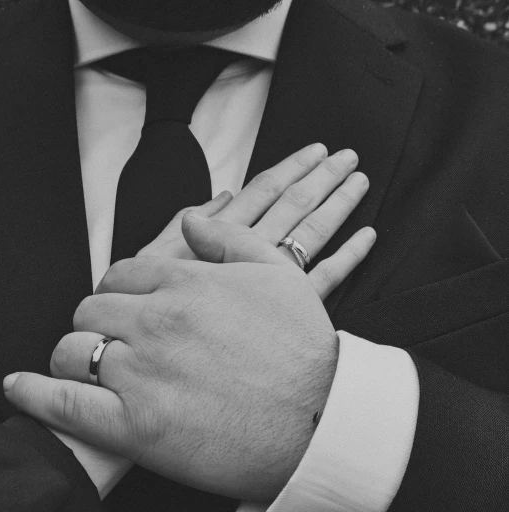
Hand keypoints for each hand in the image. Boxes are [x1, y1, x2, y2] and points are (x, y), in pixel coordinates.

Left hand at [4, 146, 374, 500]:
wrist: (322, 424)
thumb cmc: (307, 354)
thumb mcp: (281, 277)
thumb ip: (230, 240)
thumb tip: (190, 218)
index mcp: (188, 284)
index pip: (123, 275)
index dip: (119, 294)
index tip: (125, 312)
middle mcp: (158, 321)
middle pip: (92, 309)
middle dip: (97, 323)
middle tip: (110, 344)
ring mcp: (143, 373)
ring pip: (75, 350)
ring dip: (74, 357)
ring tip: (80, 371)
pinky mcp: (135, 426)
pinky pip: (64, 402)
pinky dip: (34, 394)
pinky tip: (20, 387)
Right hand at [111, 143, 371, 300]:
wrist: (165, 352)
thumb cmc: (156, 310)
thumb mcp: (154, 260)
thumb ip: (183, 224)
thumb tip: (222, 194)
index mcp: (223, 235)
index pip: (264, 191)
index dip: (292, 168)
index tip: (316, 150)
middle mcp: (253, 251)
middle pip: (296, 205)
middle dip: (322, 178)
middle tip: (348, 157)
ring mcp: (275, 280)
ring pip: (314, 233)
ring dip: (339, 205)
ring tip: (360, 182)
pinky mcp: (292, 309)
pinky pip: (327, 278)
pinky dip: (349, 256)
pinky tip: (368, 237)